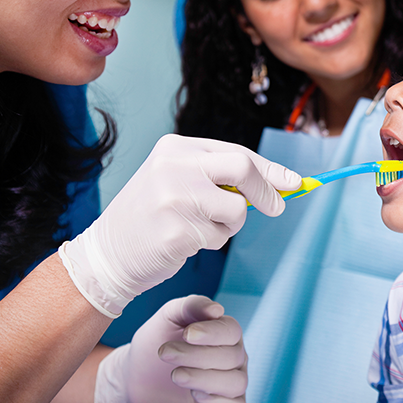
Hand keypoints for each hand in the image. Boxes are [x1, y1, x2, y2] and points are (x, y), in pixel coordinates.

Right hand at [59, 135, 300, 316]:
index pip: (236, 152)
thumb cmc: (152, 217)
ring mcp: (175, 199)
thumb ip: (222, 177)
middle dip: (267, 190)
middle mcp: (174, 166)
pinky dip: (212, 243)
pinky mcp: (177, 232)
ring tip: (201, 228)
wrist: (108, 254)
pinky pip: (220, 237)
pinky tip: (184, 241)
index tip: (294, 182)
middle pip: (242, 167)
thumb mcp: (178, 181)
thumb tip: (281, 183)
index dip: (269, 170)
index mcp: (175, 148)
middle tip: (277, 208)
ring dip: (230, 226)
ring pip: (237, 210)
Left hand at [95, 295, 246, 402]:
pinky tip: (195, 395)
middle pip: (231, 356)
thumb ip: (191, 306)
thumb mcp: (168, 317)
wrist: (136, 377)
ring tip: (176, 376)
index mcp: (225, 331)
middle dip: (196, 356)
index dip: (211, 333)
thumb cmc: (156, 342)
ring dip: (204, 379)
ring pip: (236, 382)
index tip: (187, 334)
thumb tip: (218, 309)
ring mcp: (232, 382)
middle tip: (165, 353)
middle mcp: (235, 356)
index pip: (231, 331)